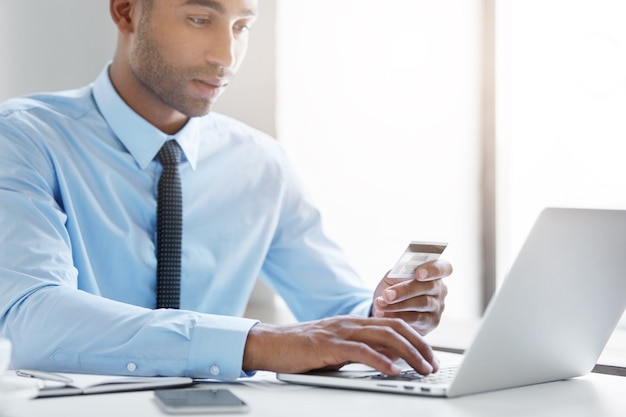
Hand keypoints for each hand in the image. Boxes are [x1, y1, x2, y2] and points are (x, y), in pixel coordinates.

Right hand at [242, 315, 438, 375]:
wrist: (271, 344)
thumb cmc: (302, 350)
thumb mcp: (337, 349)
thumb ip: (362, 351)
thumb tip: (390, 361)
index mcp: (354, 322)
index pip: (393, 324)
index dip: (416, 338)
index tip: (429, 355)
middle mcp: (351, 323)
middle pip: (395, 327)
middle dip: (420, 345)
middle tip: (433, 364)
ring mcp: (340, 332)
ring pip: (384, 336)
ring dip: (408, 354)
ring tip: (421, 369)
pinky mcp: (328, 345)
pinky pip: (360, 351)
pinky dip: (380, 360)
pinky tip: (393, 371)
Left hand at [372, 259, 451, 334]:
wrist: (386, 308)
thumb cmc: (394, 286)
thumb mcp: (394, 275)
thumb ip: (399, 272)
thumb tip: (399, 272)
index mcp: (433, 272)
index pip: (443, 268)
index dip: (433, 269)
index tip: (418, 273)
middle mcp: (439, 289)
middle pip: (429, 286)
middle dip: (406, 290)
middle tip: (387, 295)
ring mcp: (437, 306)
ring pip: (422, 304)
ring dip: (398, 305)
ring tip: (380, 304)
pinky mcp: (431, 322)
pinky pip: (416, 319)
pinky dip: (398, 316)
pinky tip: (383, 314)